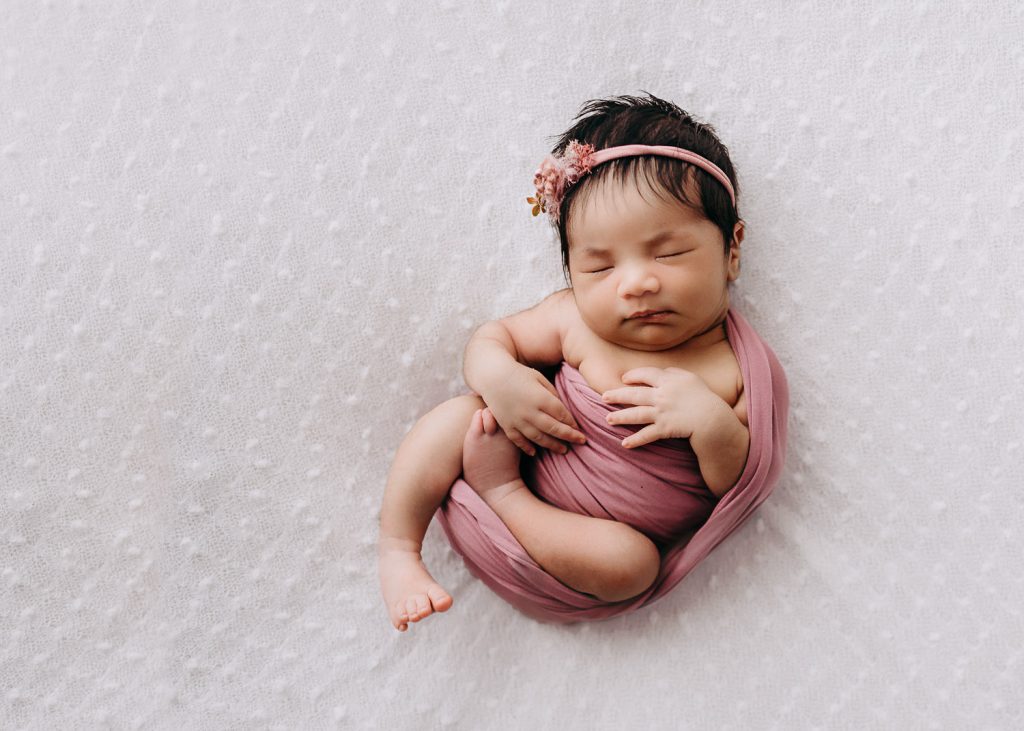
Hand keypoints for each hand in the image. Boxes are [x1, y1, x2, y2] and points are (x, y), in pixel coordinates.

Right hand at [480, 362, 586, 456]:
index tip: (580, 429)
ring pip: (538, 438)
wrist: (492, 376)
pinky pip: (518, 440)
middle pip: (553, 428)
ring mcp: (517, 420)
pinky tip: (535, 453)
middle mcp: (529, 411)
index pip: (561, 414)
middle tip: (581, 442)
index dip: (572, 423)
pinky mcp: (506, 425)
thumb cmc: (519, 374)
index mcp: (540, 397)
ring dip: (552, 445)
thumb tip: (563, 410)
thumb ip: (552, 394)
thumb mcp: (539, 378)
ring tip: (564, 450)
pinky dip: (527, 448)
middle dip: (569, 436)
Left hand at [601, 367, 726, 448]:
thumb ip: (674, 373)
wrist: (713, 418)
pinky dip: (636, 440)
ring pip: (636, 414)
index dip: (633, 376)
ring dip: (621, 417)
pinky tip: (624, 444)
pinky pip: (647, 434)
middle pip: (635, 394)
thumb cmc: (704, 397)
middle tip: (604, 397)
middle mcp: (662, 396)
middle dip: (618, 395)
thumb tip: (661, 372)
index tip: (624, 379)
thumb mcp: (691, 378)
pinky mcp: (665, 428)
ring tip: (608, 419)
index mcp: (669, 381)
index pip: (646, 374)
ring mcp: (662, 412)